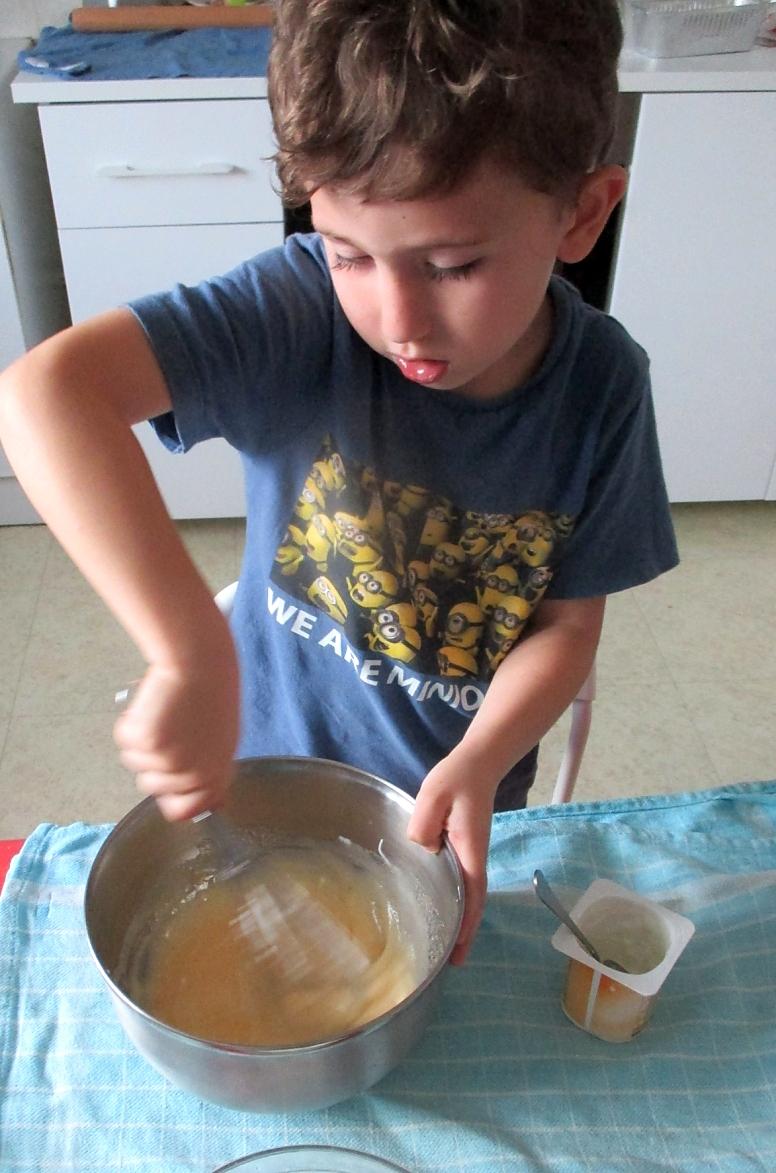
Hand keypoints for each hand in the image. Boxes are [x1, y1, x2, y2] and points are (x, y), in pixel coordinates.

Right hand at [113, 654, 238, 820]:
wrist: (199, 662)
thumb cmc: (211, 693)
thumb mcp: (223, 741)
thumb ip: (213, 774)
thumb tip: (214, 805)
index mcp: (215, 775)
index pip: (184, 811)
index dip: (171, 795)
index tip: (169, 772)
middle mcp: (192, 773)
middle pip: (150, 787)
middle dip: (152, 760)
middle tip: (170, 729)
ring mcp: (168, 760)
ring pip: (134, 762)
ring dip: (142, 740)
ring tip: (164, 713)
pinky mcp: (147, 741)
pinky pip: (125, 740)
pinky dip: (131, 722)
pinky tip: (152, 705)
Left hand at [407, 751, 496, 965]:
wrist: (477, 764)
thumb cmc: (456, 779)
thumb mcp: (433, 796)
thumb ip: (423, 825)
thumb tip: (422, 850)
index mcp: (469, 851)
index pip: (471, 895)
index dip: (466, 924)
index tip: (458, 951)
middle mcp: (474, 858)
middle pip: (473, 903)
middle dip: (465, 933)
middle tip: (452, 964)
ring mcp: (470, 854)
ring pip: (468, 895)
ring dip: (461, 920)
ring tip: (446, 946)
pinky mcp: (463, 848)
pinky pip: (462, 883)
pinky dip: (457, 902)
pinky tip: (442, 906)